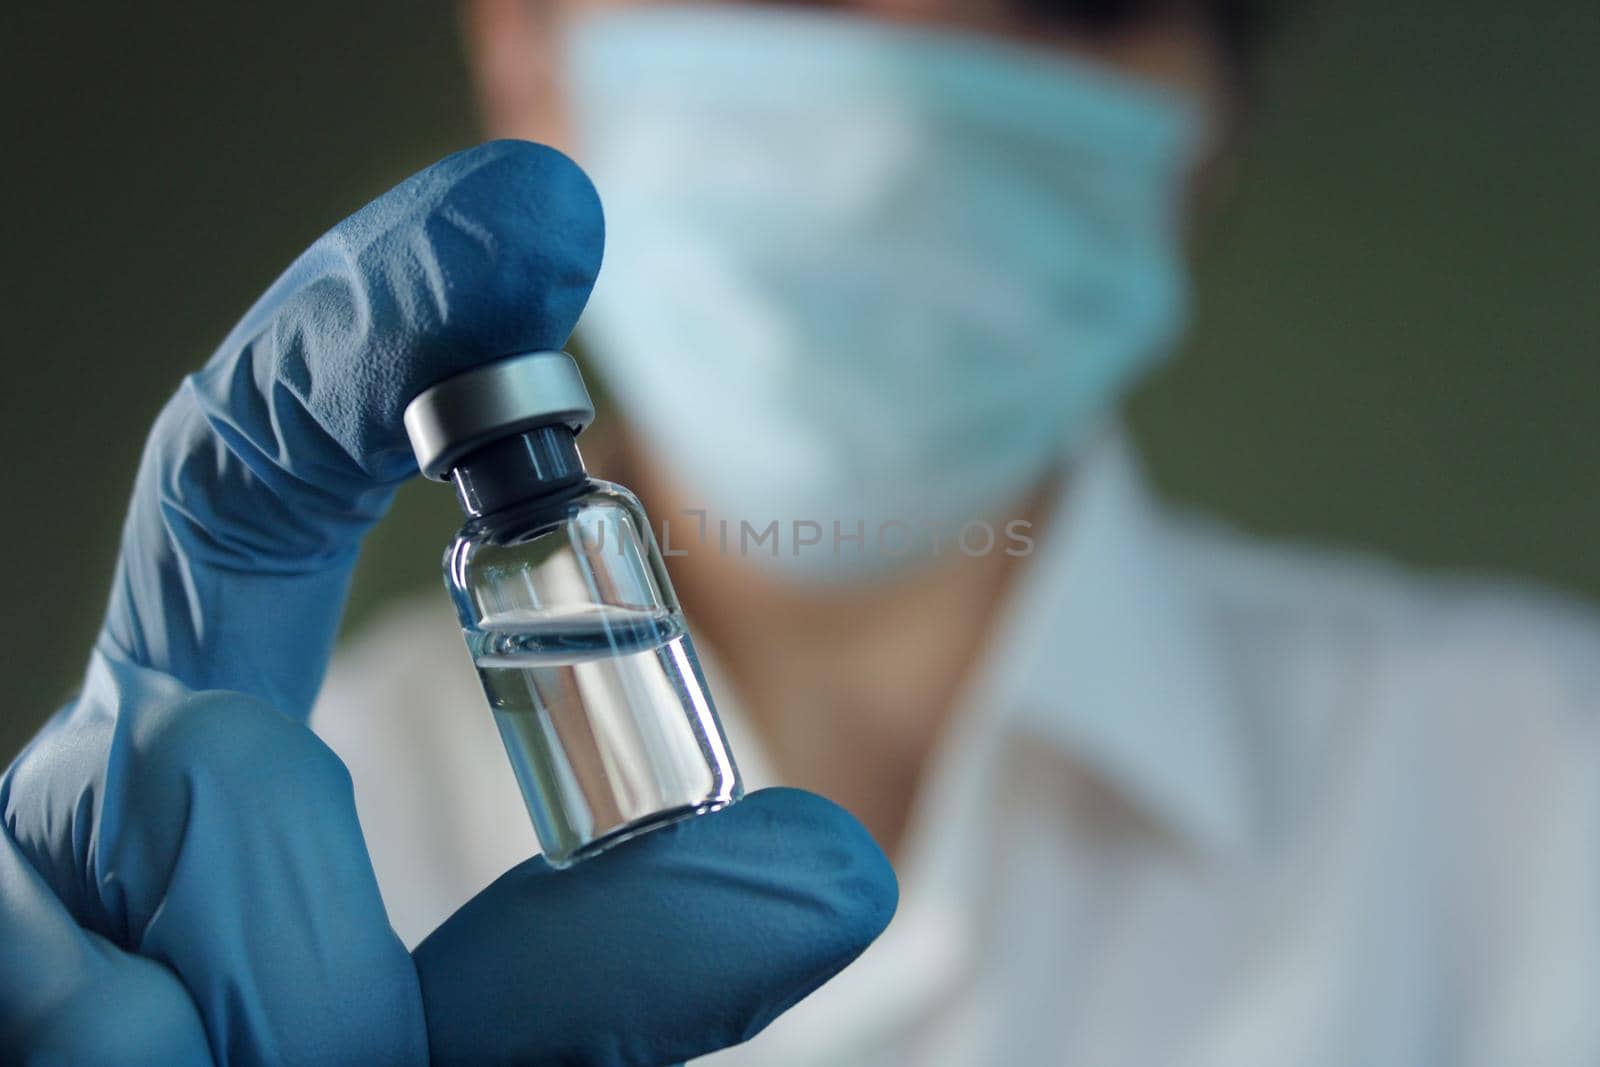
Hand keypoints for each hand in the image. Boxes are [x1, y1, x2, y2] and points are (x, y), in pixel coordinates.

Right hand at [0, 141, 895, 1065]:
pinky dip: (175, 1064)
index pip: (245, 466)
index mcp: (196, 753)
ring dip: (267, 1057)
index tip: (539, 220)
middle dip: (300, 953)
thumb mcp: (478, 1062)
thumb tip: (830, 863)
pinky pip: (83, 1018)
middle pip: (191, 758)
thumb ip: (595, 976)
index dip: (363, 322)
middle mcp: (67, 807)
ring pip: (145, 933)